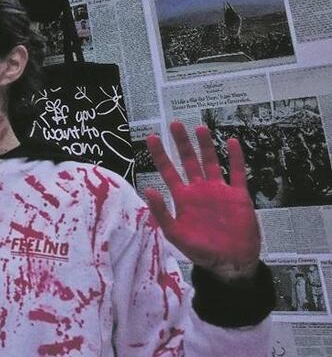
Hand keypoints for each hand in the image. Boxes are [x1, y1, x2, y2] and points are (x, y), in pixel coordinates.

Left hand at [145, 122, 260, 282]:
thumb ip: (161, 212)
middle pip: (188, 161)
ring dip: (206, 146)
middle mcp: (199, 191)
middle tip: (175, 123)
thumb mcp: (175, 234)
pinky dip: (236, 158)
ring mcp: (219, 192)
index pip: (168, 171)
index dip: (160, 155)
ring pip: (211, 162)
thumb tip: (148, 190)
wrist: (231, 263)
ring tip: (200, 128)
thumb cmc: (201, 252)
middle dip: (182, 143)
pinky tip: (233, 142)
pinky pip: (237, 173)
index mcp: (183, 198)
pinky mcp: (238, 197)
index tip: (152, 137)